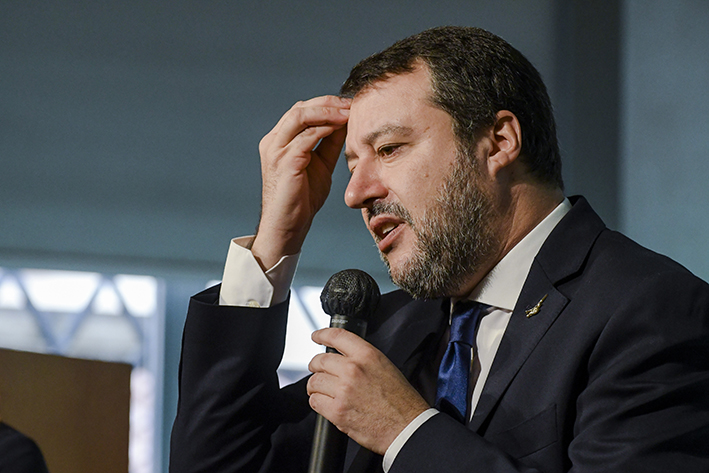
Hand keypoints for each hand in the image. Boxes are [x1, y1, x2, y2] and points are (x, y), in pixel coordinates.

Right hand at [251, 96, 349, 269]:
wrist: (288, 226)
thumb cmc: (302, 199)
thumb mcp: (320, 164)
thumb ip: (329, 144)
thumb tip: (345, 123)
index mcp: (279, 140)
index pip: (302, 110)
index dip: (326, 104)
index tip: (350, 105)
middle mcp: (273, 141)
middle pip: (300, 108)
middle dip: (328, 103)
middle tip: (352, 104)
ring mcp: (275, 151)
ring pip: (300, 116)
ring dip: (327, 112)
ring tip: (348, 113)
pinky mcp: (284, 163)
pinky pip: (304, 138)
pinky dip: (323, 129)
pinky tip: (339, 128)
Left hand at [307, 328, 429, 454]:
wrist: (406, 427)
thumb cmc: (401, 400)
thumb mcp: (386, 367)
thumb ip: (363, 359)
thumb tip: (343, 358)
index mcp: (367, 355)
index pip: (337, 336)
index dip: (322, 335)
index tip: (317, 336)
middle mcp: (353, 369)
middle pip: (320, 361)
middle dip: (315, 365)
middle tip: (317, 370)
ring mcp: (343, 390)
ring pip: (314, 382)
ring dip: (315, 386)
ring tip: (322, 390)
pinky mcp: (337, 411)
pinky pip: (315, 401)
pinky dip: (317, 402)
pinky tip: (325, 403)